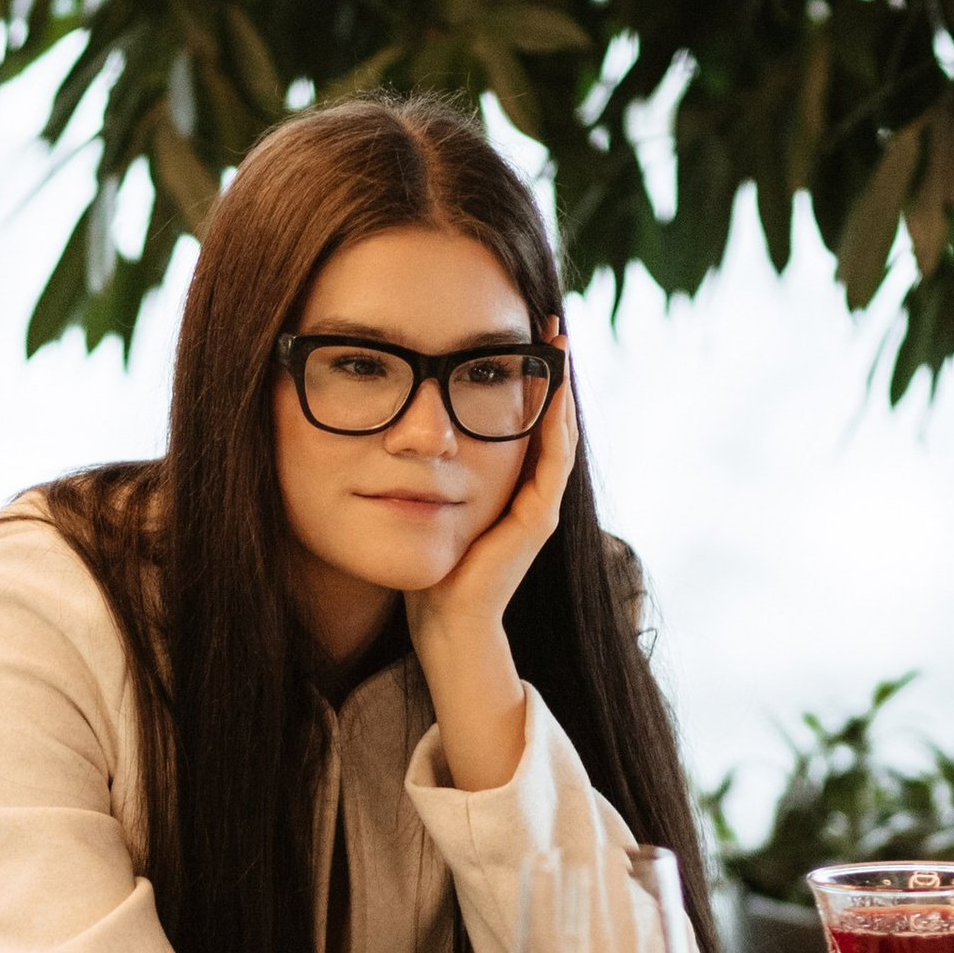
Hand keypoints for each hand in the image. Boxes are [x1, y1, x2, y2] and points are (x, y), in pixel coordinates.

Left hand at [404, 361, 574, 794]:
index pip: (524, 421)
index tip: (520, 334)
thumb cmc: (427, 570)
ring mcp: (537, 508)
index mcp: (506, 487)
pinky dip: (555, 427)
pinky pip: (552, 464)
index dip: (526, 379)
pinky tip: (551, 394)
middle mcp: (530, 494)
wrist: (443, 626)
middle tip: (549, 326)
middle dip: (550, 372)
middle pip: (549, 420)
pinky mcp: (536, 522)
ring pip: (558, 436)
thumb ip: (420, 472)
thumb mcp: (420, 504)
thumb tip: (393, 431)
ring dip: (559, 389)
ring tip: (557, 346)